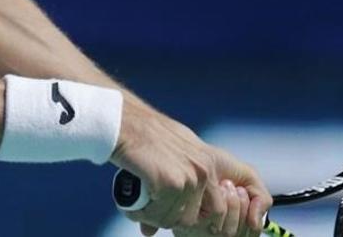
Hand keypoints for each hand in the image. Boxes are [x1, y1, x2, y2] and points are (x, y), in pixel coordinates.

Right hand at [111, 100, 272, 235]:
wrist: (122, 122)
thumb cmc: (143, 135)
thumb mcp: (173, 152)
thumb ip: (179, 181)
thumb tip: (169, 216)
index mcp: (211, 162)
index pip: (220, 208)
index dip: (199, 218)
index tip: (177, 214)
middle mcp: (206, 170)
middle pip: (197, 218)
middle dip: (173, 219)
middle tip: (153, 210)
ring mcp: (190, 177)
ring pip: (175, 220)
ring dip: (154, 218)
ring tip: (138, 206)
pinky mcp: (172, 183)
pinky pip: (159, 215)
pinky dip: (142, 214)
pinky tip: (131, 205)